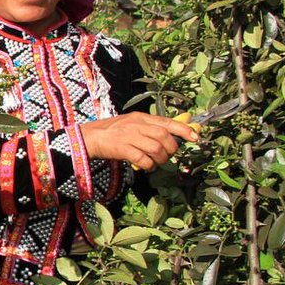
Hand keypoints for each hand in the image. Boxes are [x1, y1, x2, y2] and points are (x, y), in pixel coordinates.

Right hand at [79, 112, 199, 170]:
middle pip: (164, 137)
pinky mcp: (122, 148)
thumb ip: (149, 128)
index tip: (196, 138)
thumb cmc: (111, 132)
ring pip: (156, 148)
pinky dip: (149, 165)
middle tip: (167, 156)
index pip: (168, 122)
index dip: (185, 130)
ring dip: (161, 159)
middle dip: (171, 149)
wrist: (88, 137)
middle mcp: (137, 125)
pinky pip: (143, 159)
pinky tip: (146, 166)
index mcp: (141, 117)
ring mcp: (129, 136)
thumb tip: (172, 136)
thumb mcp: (131, 123)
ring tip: (156, 162)